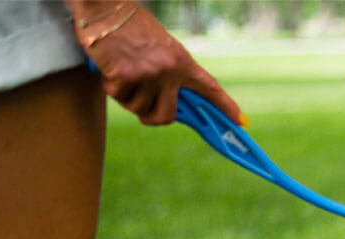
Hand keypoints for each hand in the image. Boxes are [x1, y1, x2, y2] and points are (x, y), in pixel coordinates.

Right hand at [66, 1, 242, 126]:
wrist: (105, 6)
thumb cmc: (130, 27)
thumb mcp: (161, 47)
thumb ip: (170, 72)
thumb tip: (173, 99)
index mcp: (182, 61)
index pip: (209, 88)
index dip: (225, 106)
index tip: (240, 121)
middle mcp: (170, 70)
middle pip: (167, 115)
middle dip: (151, 116)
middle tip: (141, 104)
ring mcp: (149, 74)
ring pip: (138, 108)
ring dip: (126, 96)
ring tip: (122, 70)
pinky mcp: (125, 76)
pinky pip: (118, 96)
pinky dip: (111, 86)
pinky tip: (110, 66)